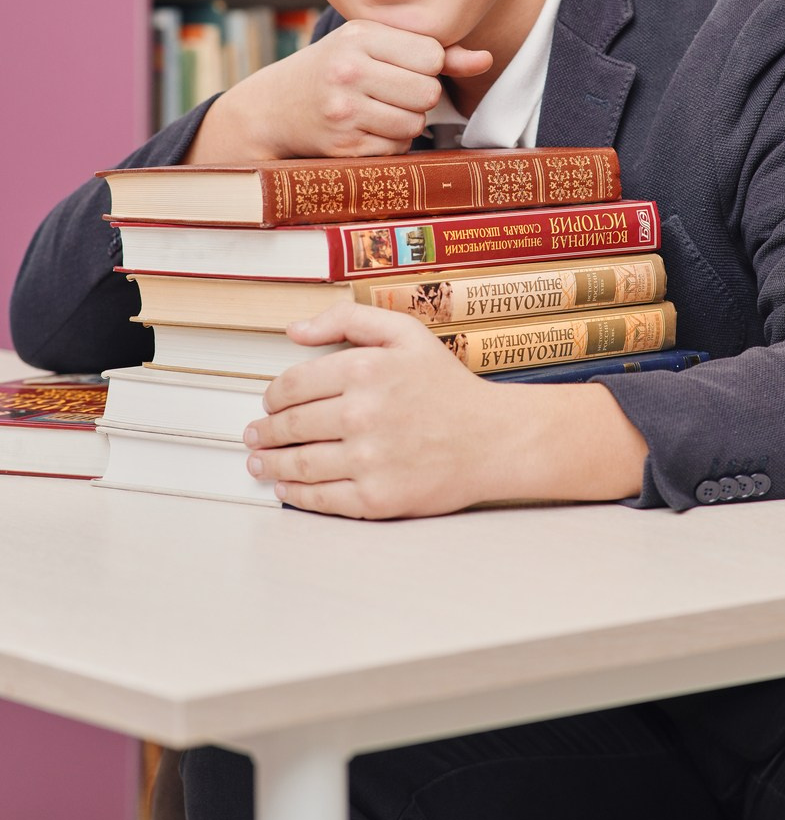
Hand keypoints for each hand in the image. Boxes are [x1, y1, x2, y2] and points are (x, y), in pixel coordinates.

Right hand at [187, 20, 491, 162]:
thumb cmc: (334, 69)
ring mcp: (344, 111)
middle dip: (418, 96)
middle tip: (389, 91)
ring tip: (377, 109)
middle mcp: (348, 71)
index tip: (401, 66)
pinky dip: (390, 142)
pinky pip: (398, 148)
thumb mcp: (373, 45)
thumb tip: (487, 59)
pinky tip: (366, 129)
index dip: (426, 66)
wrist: (273, 108)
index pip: (432, 55)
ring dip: (406, 122)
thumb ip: (434, 52)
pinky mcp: (344, 146)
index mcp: (358, 36)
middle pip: (428, 92)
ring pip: (416, 124)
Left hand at [242, 302, 506, 517]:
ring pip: (298, 464)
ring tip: (261, 463)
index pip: (292, 385)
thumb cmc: (449, 388)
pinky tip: (287, 489)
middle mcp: (360, 414)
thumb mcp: (405, 333)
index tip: (270, 403)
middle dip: (264, 432)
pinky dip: (296, 495)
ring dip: (270, 465)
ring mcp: (366, 459)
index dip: (272, 396)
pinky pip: (320, 499)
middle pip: (289, 426)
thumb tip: (296, 331)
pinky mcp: (375, 497)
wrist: (493, 439)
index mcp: (362, 371)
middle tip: (255, 435)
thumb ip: (348, 320)